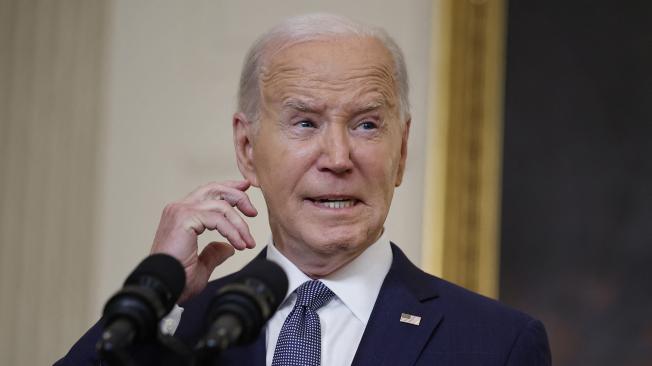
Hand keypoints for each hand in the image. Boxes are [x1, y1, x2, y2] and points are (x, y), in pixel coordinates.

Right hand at [150, 180, 257, 302]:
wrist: (163, 288)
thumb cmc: (177, 280)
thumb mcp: (201, 265)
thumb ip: (213, 253)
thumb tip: (227, 247)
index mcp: (181, 215)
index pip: (208, 193)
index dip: (228, 189)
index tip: (245, 190)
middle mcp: (179, 209)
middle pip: (215, 189)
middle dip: (238, 196)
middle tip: (253, 211)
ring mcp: (180, 211)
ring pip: (221, 205)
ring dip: (239, 224)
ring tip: (248, 242)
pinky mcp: (185, 218)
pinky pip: (218, 219)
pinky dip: (232, 231)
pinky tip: (239, 245)